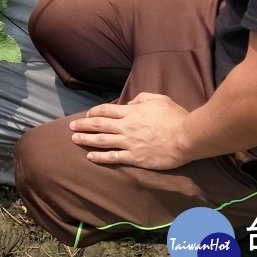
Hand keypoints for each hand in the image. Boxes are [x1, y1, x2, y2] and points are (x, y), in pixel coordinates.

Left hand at [68, 92, 190, 169]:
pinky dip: (100, 157)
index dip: (94, 112)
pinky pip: (113, 157)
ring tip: (74, 140)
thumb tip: (130, 103)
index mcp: (131, 112)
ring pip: (102, 140)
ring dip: (86, 139)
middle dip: (83, 125)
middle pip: (99, 124)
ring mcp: (129, 143)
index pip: (106, 110)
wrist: (186, 137)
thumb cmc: (175, 116)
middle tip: (71, 127)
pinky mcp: (135, 158)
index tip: (86, 115)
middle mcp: (126, 127)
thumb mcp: (158, 99)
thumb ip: (141, 98)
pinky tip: (90, 157)